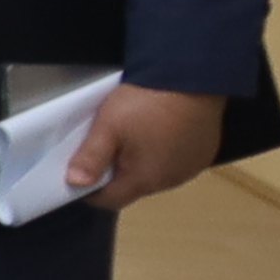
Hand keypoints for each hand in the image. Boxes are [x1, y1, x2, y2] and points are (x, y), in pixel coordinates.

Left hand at [60, 82, 225, 212]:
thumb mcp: (108, 126)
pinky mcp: (204, 152)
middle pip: (133, 187)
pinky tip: (158, 132)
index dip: (90, 192)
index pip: (111, 200)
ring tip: (130, 138)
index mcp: (145, 180)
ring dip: (140, 164)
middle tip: (103, 148)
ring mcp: (191, 167)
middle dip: (115, 175)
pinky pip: (176, 161)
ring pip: (156, 175)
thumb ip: (91, 157)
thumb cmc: (147, 104)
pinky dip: (163, 154)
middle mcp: (171, 181)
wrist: (194, 78)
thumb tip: (75, 184)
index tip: (78, 174)